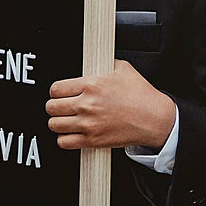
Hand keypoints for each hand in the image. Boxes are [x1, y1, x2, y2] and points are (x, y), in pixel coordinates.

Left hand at [47, 61, 176, 150]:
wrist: (154, 118)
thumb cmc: (141, 95)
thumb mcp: (122, 69)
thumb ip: (102, 65)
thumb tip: (93, 63)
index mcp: (92, 84)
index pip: (56, 89)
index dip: (56, 91)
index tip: (59, 94)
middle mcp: (87, 104)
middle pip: (51, 107)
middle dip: (54, 106)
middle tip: (61, 106)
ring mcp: (88, 124)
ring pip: (54, 125)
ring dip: (57, 122)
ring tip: (65, 119)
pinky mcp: (92, 140)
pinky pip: (64, 142)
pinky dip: (64, 138)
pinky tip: (71, 133)